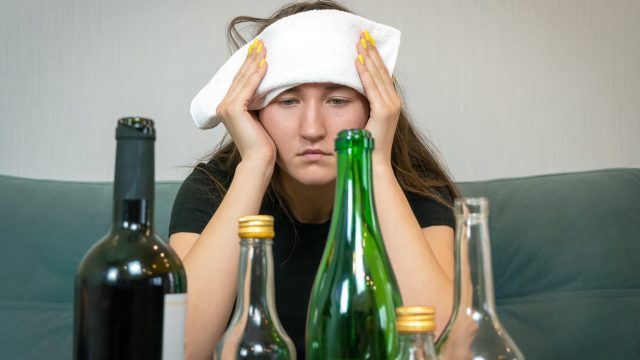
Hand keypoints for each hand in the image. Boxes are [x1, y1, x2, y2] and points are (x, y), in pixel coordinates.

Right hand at [216, 39, 275, 168]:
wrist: (258, 161)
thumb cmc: (263, 145)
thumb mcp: (260, 118)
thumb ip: (259, 103)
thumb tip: (269, 88)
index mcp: (228, 108)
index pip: (240, 81)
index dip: (249, 65)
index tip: (258, 51)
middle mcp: (223, 106)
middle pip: (240, 76)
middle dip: (251, 58)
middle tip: (261, 43)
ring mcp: (226, 107)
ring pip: (244, 79)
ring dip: (254, 62)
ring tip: (264, 48)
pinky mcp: (234, 110)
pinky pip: (248, 88)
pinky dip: (257, 75)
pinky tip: (265, 64)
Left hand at [355, 30, 401, 163]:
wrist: (373, 164)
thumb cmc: (366, 148)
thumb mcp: (364, 123)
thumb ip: (362, 109)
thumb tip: (349, 97)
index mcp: (389, 104)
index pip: (382, 75)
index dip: (374, 58)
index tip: (366, 43)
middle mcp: (393, 103)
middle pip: (381, 71)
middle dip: (371, 51)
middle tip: (362, 35)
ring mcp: (390, 107)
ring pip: (377, 75)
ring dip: (368, 56)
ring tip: (360, 41)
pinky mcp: (383, 112)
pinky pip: (371, 87)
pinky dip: (364, 73)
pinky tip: (357, 60)